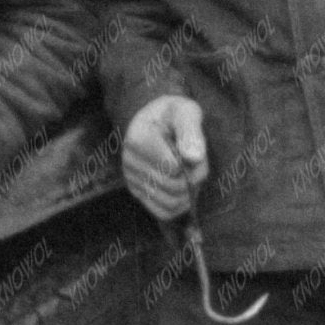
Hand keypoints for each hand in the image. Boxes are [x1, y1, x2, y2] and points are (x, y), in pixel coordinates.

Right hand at [121, 93, 207, 223]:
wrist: (153, 121)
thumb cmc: (172, 115)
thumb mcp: (185, 112)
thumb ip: (191, 132)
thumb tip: (194, 158)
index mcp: (138, 139)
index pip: (174, 167)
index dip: (191, 161)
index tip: (190, 147)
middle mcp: (129, 162)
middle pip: (173, 186)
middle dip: (192, 177)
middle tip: (195, 162)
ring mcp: (132, 179)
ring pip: (169, 202)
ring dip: (188, 192)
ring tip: (189, 174)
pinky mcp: (137, 192)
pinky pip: (162, 212)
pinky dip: (179, 207)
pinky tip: (183, 191)